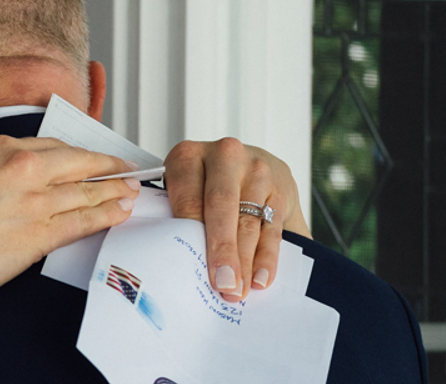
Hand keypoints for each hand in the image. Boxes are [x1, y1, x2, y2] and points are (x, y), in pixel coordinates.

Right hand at [0, 136, 140, 306]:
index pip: (51, 146)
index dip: (75, 153)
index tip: (86, 157)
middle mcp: (22, 169)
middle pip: (78, 162)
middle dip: (107, 165)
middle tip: (126, 169)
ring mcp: (34, 201)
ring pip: (87, 190)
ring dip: (114, 190)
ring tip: (131, 191)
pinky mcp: (40, 234)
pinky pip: (83, 221)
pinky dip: (106, 215)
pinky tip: (119, 213)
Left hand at [164, 138, 309, 302]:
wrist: (249, 164)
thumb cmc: (204, 184)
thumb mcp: (184, 188)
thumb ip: (177, 213)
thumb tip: (164, 260)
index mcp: (188, 156)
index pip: (189, 199)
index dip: (190, 235)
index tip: (193, 267)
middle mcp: (225, 157)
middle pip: (222, 208)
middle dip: (224, 250)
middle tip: (223, 285)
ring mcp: (257, 171)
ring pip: (249, 221)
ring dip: (245, 260)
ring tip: (239, 290)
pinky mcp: (281, 188)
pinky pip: (272, 228)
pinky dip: (267, 256)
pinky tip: (260, 278)